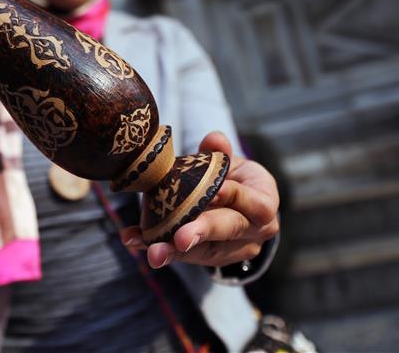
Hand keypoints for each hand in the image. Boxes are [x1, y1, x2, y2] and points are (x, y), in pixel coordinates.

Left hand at [120, 131, 279, 269]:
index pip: (254, 203)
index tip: (212, 193)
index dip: (232, 196)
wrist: (239, 207)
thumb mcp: (231, 163)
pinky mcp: (211, 259)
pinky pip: (185, 256)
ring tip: (153, 251)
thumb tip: (214, 140)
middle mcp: (255, 231)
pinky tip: (134, 240)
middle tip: (179, 238)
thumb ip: (221, 152)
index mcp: (264, 203)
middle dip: (202, 231)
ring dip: (175, 251)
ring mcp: (235, 250)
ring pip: (206, 250)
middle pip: (229, 230)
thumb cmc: (234, 180)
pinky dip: (159, 248)